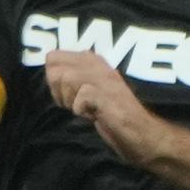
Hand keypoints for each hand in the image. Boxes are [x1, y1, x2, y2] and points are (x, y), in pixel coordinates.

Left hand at [44, 49, 177, 166]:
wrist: (141, 133)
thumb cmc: (112, 114)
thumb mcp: (87, 90)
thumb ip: (71, 77)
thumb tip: (49, 70)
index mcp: (92, 59)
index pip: (52, 56)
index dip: (53, 79)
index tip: (68, 95)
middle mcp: (98, 64)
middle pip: (55, 68)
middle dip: (58, 91)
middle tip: (76, 104)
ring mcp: (105, 79)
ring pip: (66, 79)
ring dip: (70, 101)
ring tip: (86, 110)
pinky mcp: (109, 96)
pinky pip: (81, 97)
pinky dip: (81, 111)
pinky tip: (94, 115)